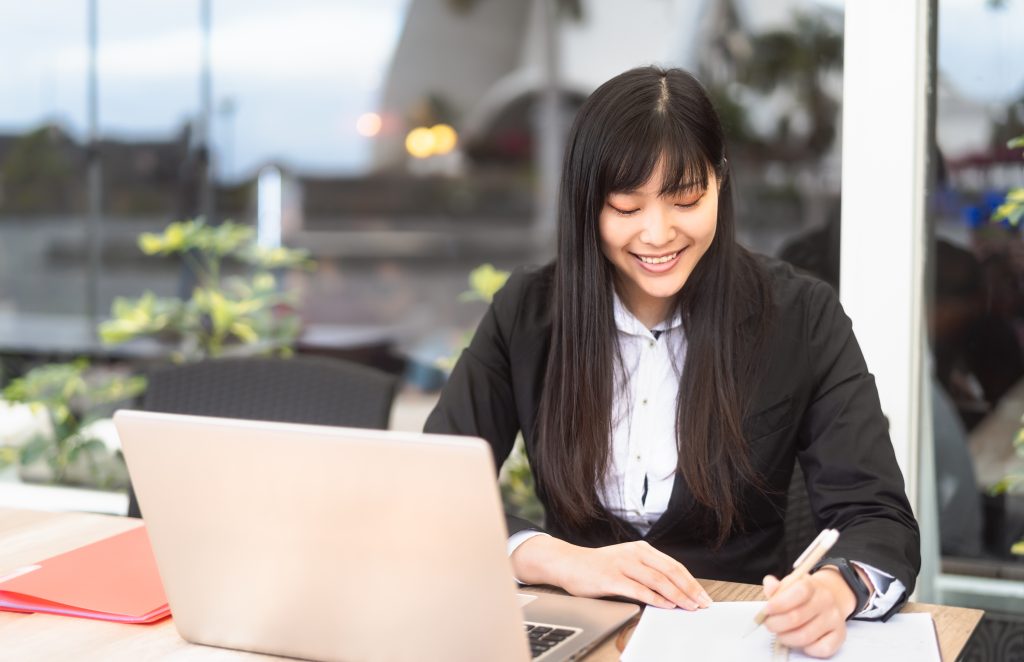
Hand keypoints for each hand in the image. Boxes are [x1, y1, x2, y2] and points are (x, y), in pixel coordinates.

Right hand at [510, 535, 712, 609]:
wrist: (568, 563)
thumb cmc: (598, 566)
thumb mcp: (627, 562)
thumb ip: (647, 571)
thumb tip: (673, 590)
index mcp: (641, 549)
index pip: (673, 566)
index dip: (690, 581)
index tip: (702, 595)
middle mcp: (634, 553)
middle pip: (670, 572)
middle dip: (689, 590)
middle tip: (702, 604)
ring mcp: (623, 564)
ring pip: (658, 580)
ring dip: (677, 595)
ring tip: (689, 607)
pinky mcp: (611, 578)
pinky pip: (638, 589)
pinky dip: (655, 599)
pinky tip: (666, 606)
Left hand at [761, 568, 855, 657]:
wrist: (829, 599)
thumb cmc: (803, 595)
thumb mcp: (789, 585)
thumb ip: (776, 587)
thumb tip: (769, 584)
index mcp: (812, 585)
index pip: (799, 592)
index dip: (779, 603)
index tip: (767, 610)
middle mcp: (826, 601)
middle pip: (797, 617)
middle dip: (776, 624)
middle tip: (769, 624)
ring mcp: (835, 619)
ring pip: (806, 636)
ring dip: (787, 638)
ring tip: (781, 634)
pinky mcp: (840, 635)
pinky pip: (822, 649)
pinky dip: (807, 649)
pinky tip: (800, 641)